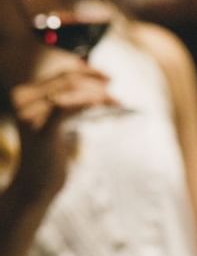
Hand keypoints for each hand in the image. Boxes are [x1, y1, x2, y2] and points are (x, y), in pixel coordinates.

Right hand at [7, 53, 113, 202]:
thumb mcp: (58, 123)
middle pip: (67, 81)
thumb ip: (70, 104)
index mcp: (24, 94)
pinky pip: (66, 108)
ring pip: (70, 92)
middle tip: (115, 89)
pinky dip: (87, 102)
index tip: (108, 77)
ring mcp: (29, 114)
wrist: (36, 183)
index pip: (60, 74)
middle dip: (95, 83)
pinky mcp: (41, 130)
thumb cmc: (50, 154)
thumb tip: (101, 87)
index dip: (87, 71)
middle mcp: (21, 100)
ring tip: (117, 101)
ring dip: (98, 94)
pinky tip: (103, 103)